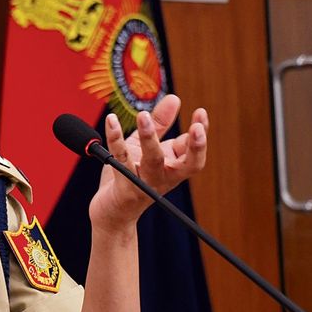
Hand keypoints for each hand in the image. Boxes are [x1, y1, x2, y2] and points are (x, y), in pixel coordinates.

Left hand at [88, 94, 207, 233]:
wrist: (111, 213)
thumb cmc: (131, 177)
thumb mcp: (145, 147)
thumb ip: (160, 125)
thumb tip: (175, 98)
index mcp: (173, 169)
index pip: (194, 152)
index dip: (200, 133)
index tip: (201, 113)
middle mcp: (164, 178)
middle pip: (186, 164)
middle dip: (196, 146)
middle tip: (197, 126)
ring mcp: (145, 184)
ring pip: (152, 161)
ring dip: (149, 137)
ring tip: (143, 115)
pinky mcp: (124, 187)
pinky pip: (120, 160)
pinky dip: (115, 138)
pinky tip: (112, 120)